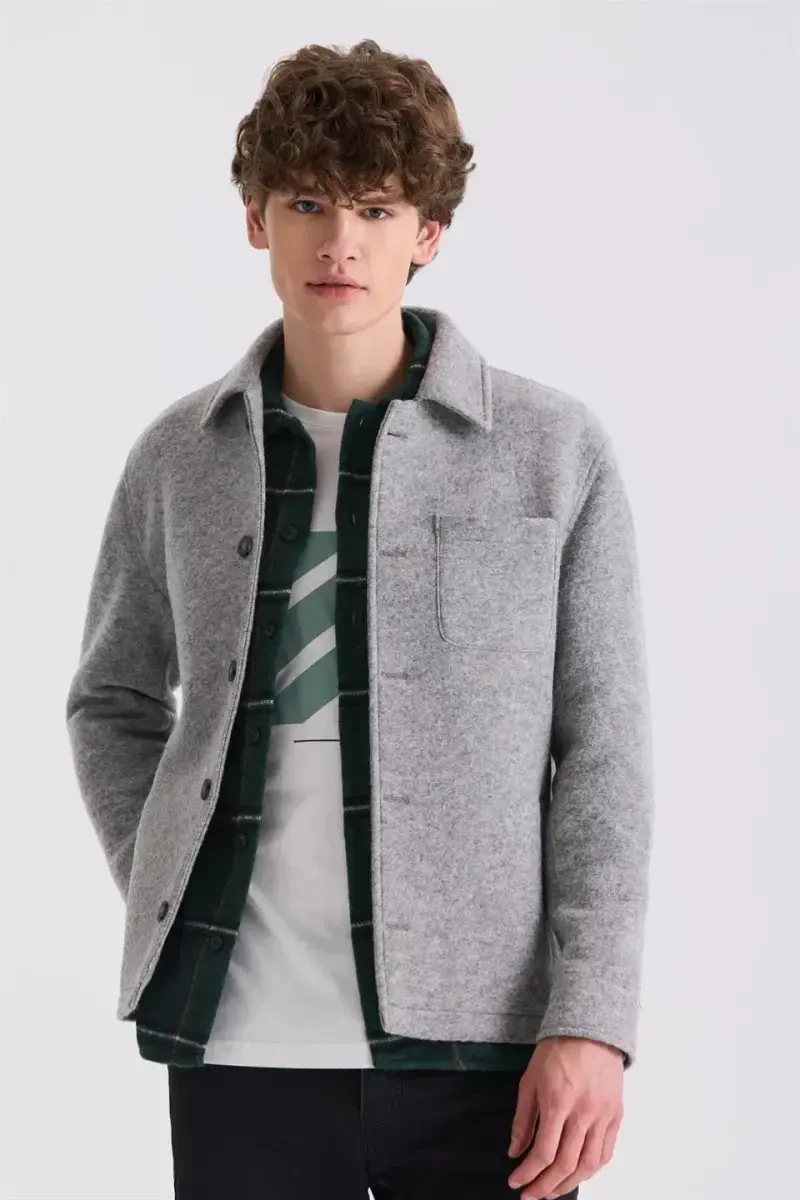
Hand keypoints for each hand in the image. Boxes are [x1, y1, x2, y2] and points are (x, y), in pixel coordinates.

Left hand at [506, 1035, 623, 1198]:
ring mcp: (602, 1117)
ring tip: (552, 1191)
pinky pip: (605, 1153)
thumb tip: (514, 1151)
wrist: (591, 1031)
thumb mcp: (530, 1080)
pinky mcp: (616, 1117)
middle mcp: (583, 1114)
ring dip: (568, 1184)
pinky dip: (591, 1170)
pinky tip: (577, 1174)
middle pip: (565, 1165)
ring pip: (588, 1165)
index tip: (515, 1182)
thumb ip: (523, 1119)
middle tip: (530, 1195)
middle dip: (545, 1186)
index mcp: (558, 1103)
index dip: (528, 1173)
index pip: (543, 1152)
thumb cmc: (557, 1051)